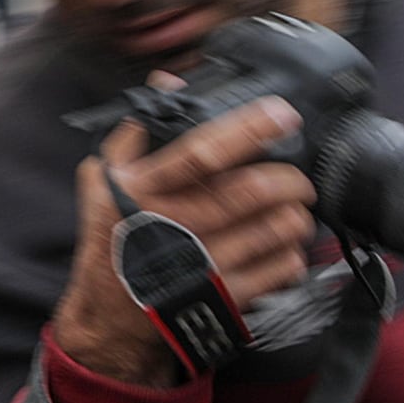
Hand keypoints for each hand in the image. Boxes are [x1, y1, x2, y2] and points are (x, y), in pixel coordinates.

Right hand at [50, 95, 314, 388]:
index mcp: (144, 190)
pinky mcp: (222, 299)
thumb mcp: (105, 180)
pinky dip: (294, 255)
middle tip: (298, 180)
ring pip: (274, 230)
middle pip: (252, 192)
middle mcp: (173, 226)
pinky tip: (286, 248)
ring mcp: (199, 266)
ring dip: (296, 217)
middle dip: (290, 181)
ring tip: (295, 212)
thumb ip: (136, 130)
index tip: (283, 114)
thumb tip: (169, 83)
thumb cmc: (112, 240)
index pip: (202, 152)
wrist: (109, 319)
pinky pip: (279, 270)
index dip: (249, 130)